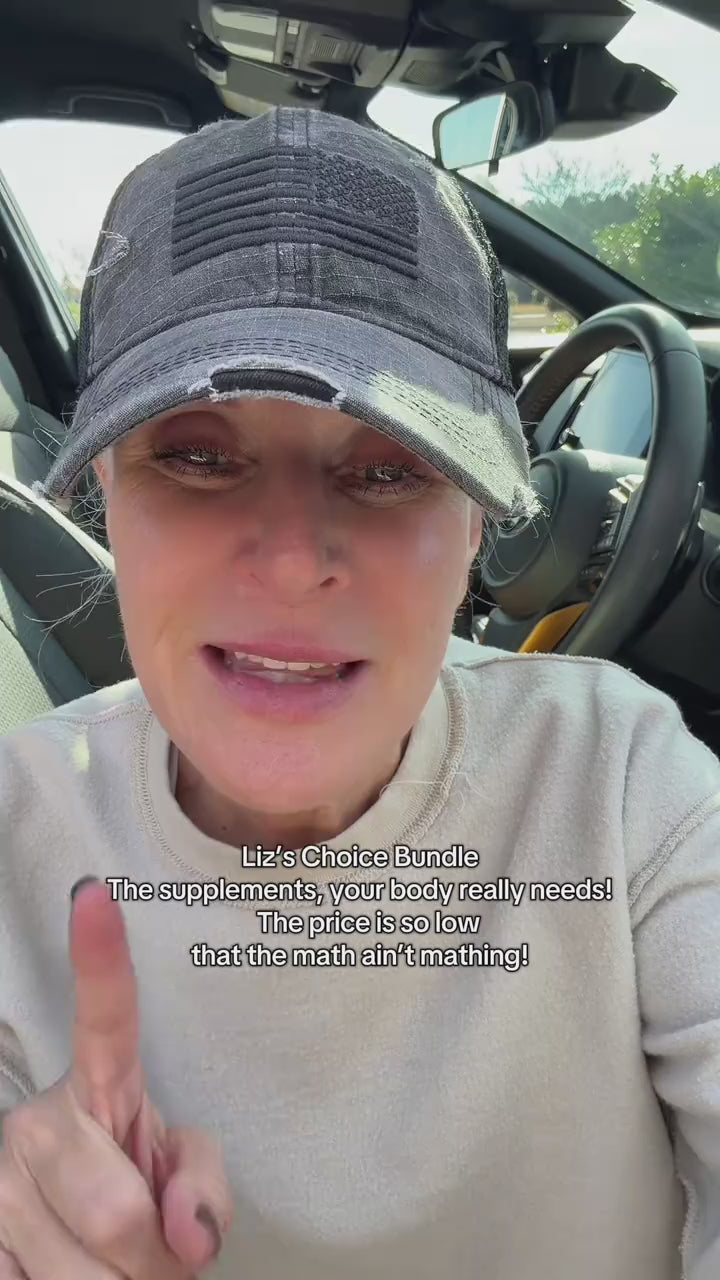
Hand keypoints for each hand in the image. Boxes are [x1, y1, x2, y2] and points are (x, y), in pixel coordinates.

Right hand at [0, 878, 231, 1276]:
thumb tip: (185, 1236)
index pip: (106, 1017)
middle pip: (118, 1216)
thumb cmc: (137, 1188)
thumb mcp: (182, 1171)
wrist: (70, 1238)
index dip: (101, 958)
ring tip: (109, 1269)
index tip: (94, 893)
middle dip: (151, 1262)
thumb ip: (206, 1189)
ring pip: (82, 1279)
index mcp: (100, 1085)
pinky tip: (61, 1274)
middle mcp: (35, 1124)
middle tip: (149, 1255)